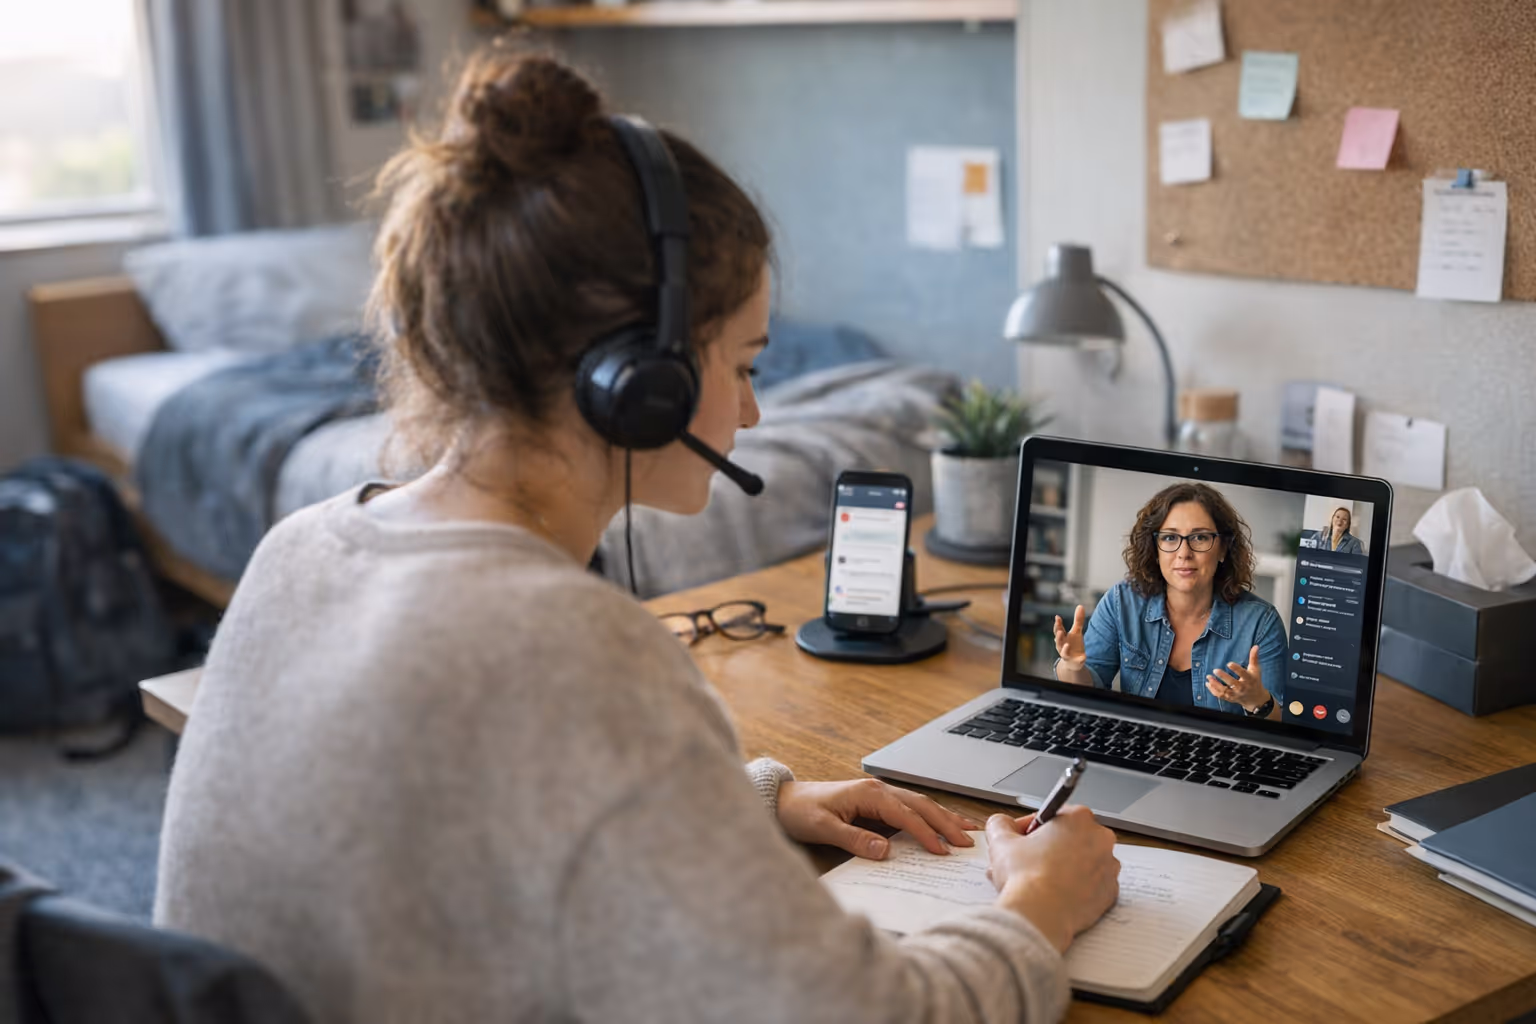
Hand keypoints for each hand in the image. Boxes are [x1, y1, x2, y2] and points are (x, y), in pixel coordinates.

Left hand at [776, 778, 982, 859]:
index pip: (906, 815)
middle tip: (968, 844)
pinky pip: (911, 808)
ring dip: (945, 817)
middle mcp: (879, 789)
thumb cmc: (801, 812)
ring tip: (970, 831)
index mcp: (869, 793)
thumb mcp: (823, 829)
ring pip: (921, 804)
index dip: (926, 834)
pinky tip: (944, 823)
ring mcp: (880, 794)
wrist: (784, 800)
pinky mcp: (878, 802)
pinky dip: (931, 816)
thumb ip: (854, 839)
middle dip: (946, 823)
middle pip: (921, 805)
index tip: (942, 852)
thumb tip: (885, 850)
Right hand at [986, 807, 1119, 953]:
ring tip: (1037, 882)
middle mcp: (1101, 839)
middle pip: (1069, 838)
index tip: (1021, 840)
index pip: (1052, 816)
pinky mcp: (1110, 893)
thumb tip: (1004, 824)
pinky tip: (1054, 895)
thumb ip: (1001, 823)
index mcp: (1078, 818)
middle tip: (1026, 862)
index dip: (1031, 828)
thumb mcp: (1000, 840)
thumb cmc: (1025, 877)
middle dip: (1048, 848)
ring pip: (1081, 862)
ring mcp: (1109, 868)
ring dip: (1062, 868)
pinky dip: (1075, 888)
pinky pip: (1091, 886)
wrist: (1040, 916)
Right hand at [1052, 605, 1086, 668]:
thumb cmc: (1073, 644)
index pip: (1058, 629)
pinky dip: (1079, 659)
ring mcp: (1066, 654)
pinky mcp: (1074, 661)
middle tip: (1059, 631)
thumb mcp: (1077, 631)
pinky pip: (1076, 660)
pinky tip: (1083, 657)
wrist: (1073, 661)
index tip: (1057, 617)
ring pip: (1063, 651)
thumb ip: (1078, 620)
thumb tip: (1080, 606)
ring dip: (1064, 648)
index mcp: (1063, 637)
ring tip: (1067, 644)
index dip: (1058, 624)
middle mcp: (1062, 645)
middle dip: (1058, 636)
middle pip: (1058, 640)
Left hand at [1206, 644, 1267, 710]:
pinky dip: (1213, 691)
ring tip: (1208, 677)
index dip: (1236, 669)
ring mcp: (1236, 694)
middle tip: (1215, 670)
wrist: (1255, 698)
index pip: (1243, 674)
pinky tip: (1208, 683)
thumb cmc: (1255, 681)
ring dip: (1215, 684)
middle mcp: (1242, 687)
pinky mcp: (1230, 698)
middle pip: (1232, 683)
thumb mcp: (1255, 669)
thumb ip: (1254, 658)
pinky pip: (1221, 696)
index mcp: (1249, 679)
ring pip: (1225, 691)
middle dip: (1224, 677)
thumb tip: (1255, 646)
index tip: (1229, 663)